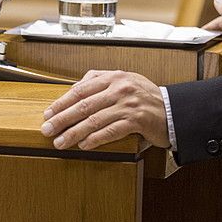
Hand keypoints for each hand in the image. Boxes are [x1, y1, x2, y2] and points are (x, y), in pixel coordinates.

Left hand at [40, 70, 170, 150]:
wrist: (173, 110)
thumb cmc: (145, 98)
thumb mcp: (124, 81)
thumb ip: (100, 81)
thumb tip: (74, 89)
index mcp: (114, 77)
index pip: (80, 90)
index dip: (61, 102)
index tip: (48, 113)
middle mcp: (120, 88)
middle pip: (83, 105)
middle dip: (62, 118)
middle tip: (47, 129)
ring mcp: (128, 104)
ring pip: (94, 119)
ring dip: (74, 132)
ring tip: (61, 141)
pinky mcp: (137, 121)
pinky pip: (111, 131)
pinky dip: (95, 139)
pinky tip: (84, 145)